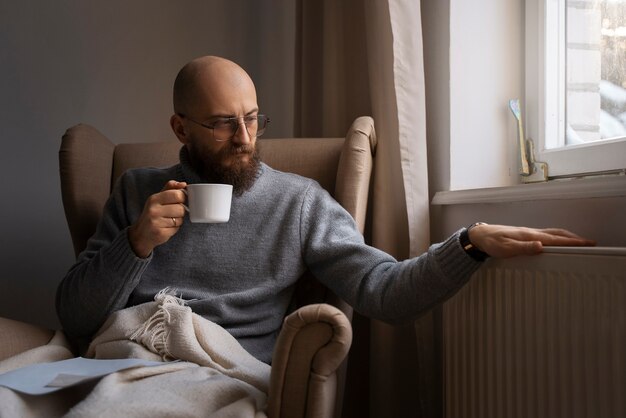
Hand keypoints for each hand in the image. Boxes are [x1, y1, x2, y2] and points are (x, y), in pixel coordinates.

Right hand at [128, 180, 186, 257]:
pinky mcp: (160, 233)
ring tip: (168, 220)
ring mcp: (156, 222)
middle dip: (180, 211)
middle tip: (173, 212)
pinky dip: (174, 229)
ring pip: (180, 219)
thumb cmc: (153, 213)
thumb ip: (170, 188)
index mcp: (154, 199)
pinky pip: (176, 229)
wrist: (141, 233)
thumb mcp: (158, 198)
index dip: (183, 198)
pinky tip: (166, 228)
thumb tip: (183, 184)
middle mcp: (154, 210)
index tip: (179, 200)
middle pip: (181, 208)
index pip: (177, 194)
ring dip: (178, 220)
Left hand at [468, 224, 595, 258]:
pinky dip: (557, 237)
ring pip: (552, 233)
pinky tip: (556, 241)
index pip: (556, 239)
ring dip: (567, 236)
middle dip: (574, 238)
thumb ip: (523, 248)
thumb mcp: (506, 248)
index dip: (573, 242)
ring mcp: (529, 233)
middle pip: (558, 233)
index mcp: (530, 235)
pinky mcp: (525, 235)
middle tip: (589, 243)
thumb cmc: (492, 243)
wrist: (481, 235)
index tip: (588, 244)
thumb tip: (541, 246)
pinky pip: (546, 234)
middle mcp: (532, 232)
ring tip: (578, 242)